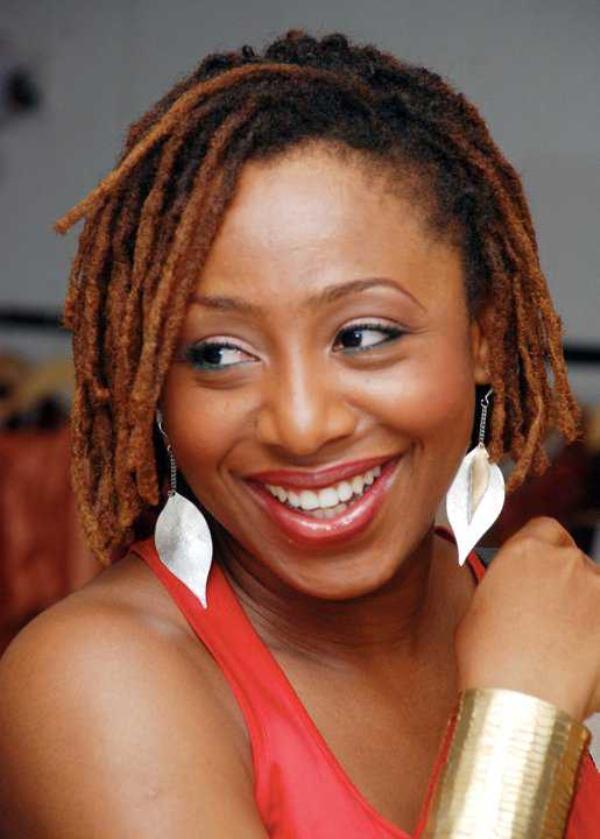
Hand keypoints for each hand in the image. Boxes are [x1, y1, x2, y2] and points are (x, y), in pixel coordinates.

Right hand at [454, 516, 599, 720]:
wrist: (521, 705)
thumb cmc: (490, 662)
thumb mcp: (478, 608)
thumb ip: (505, 585)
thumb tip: (516, 591)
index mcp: (526, 551)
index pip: (544, 528)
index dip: (541, 549)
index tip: (537, 570)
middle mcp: (567, 562)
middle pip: (572, 559)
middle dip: (563, 582)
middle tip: (548, 614)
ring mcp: (599, 592)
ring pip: (594, 591)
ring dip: (583, 609)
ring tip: (563, 644)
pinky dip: (594, 635)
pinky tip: (579, 659)